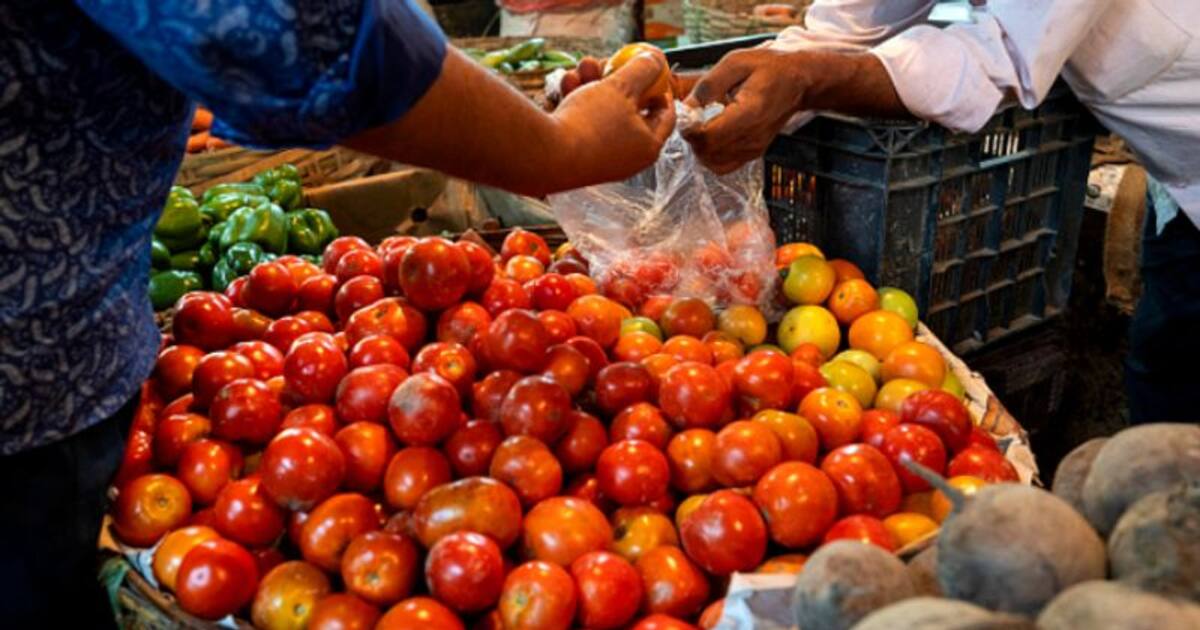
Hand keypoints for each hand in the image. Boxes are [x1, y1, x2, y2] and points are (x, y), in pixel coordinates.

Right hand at [551, 53, 675, 187]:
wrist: (545, 156)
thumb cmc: (591, 123)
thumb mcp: (623, 88)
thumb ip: (643, 70)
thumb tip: (656, 60)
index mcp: (648, 146)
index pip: (665, 114)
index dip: (660, 87)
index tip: (650, 69)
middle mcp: (627, 157)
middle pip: (630, 110)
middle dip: (618, 79)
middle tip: (609, 61)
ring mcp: (600, 159)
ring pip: (603, 112)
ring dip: (594, 84)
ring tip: (583, 66)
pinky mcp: (576, 156)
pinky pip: (583, 123)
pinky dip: (577, 101)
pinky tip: (567, 82)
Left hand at [683, 48, 812, 173]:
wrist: (798, 81)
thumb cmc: (769, 68)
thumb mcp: (736, 62)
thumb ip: (709, 85)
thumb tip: (686, 107)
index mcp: (749, 113)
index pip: (709, 137)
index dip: (689, 128)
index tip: (686, 113)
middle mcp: (753, 137)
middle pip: (707, 152)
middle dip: (692, 136)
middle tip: (694, 116)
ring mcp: (754, 149)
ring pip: (712, 162)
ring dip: (700, 146)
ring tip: (704, 124)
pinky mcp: (752, 154)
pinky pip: (722, 165)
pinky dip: (711, 154)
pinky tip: (713, 134)